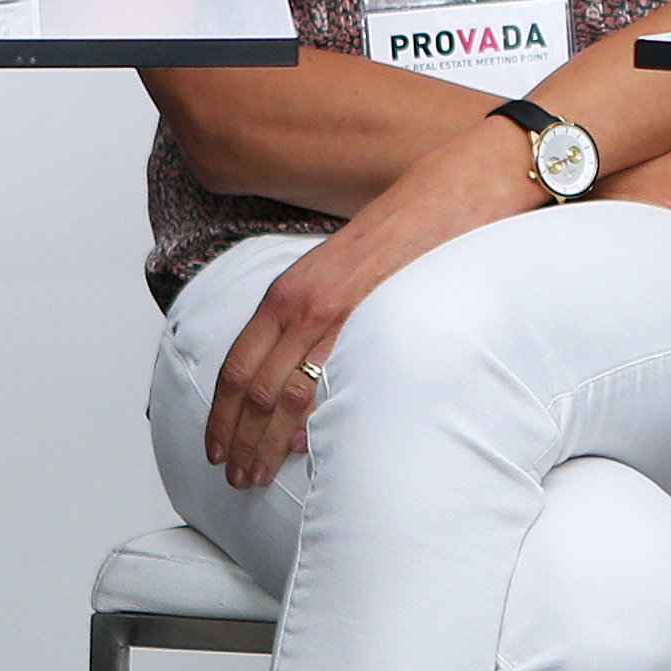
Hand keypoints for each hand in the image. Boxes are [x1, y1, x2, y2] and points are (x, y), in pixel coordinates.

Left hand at [198, 142, 507, 489]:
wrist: (452, 193)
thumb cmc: (406, 231)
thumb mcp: (343, 270)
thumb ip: (318, 315)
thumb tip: (305, 371)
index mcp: (288, 290)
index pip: (237, 363)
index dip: (222, 412)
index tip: (218, 446)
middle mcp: (299, 301)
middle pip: (249, 386)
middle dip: (237, 438)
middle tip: (234, 477)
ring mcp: (331, 311)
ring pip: (279, 393)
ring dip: (263, 441)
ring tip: (256, 476)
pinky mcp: (366, 318)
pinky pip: (324, 379)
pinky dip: (306, 421)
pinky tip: (298, 449)